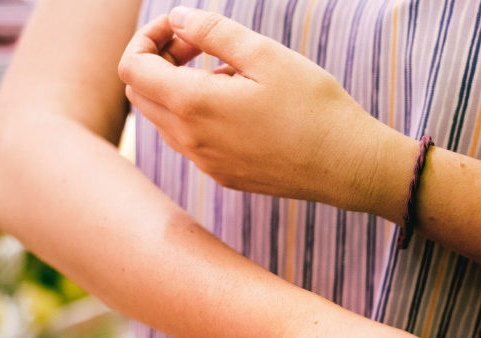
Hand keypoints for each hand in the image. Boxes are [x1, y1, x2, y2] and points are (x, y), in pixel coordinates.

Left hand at [118, 8, 411, 212]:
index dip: (148, 38)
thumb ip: (212, 31)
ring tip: (228, 73)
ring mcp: (206, 163)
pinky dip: (198, 114)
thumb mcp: (264, 54)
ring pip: (164, 120)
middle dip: (158, 61)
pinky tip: (241, 104)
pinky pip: (191, 141)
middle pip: (140, 94)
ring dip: (178, 88)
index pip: (132, 68)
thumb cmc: (313, 106)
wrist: (348, 166)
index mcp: (193, 105)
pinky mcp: (224, 176)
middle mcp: (190, 141)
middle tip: (198, 45)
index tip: (183, 29)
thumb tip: (178, 19)